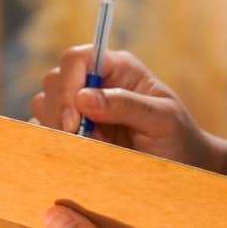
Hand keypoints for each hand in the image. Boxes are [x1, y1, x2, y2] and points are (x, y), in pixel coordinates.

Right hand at [31, 45, 218, 170]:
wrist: (182, 169)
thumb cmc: (179, 138)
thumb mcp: (163, 119)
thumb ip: (126, 105)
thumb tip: (83, 98)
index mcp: (117, 69)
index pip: (77, 58)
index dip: (69, 84)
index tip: (75, 121)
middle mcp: (93, 83)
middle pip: (53, 80)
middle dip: (60, 111)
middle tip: (79, 140)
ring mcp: (79, 109)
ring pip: (44, 104)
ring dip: (55, 127)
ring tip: (83, 149)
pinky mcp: (72, 134)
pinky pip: (44, 131)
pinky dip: (50, 143)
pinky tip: (72, 156)